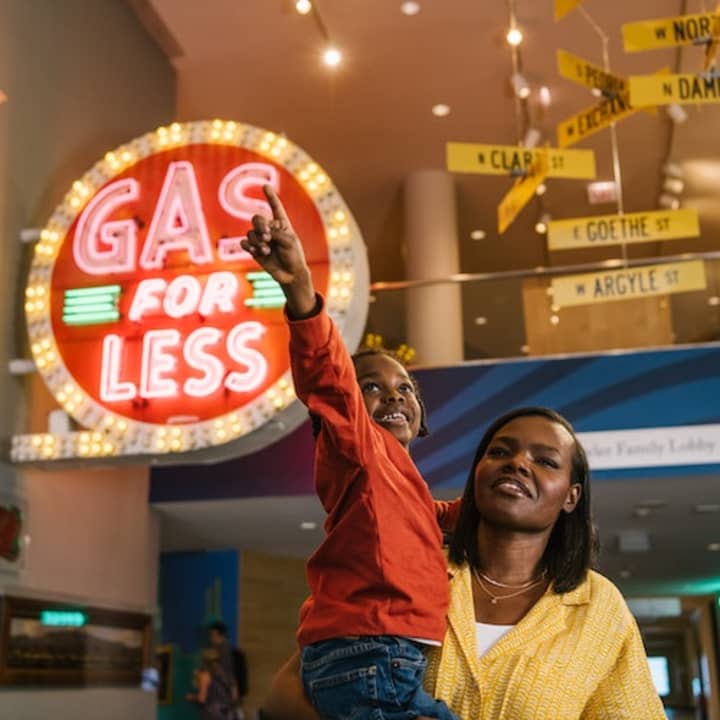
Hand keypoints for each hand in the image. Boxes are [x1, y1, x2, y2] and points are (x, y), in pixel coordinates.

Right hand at [241, 185, 315, 316]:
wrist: (290, 274)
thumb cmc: (294, 256)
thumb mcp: (289, 241)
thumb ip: (275, 233)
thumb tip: (260, 235)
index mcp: (282, 224)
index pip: (275, 207)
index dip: (270, 196)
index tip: (265, 186)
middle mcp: (270, 230)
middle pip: (257, 219)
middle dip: (260, 226)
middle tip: (267, 237)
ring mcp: (261, 240)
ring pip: (250, 233)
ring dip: (257, 241)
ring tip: (267, 250)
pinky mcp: (254, 250)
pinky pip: (244, 243)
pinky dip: (249, 246)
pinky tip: (256, 251)